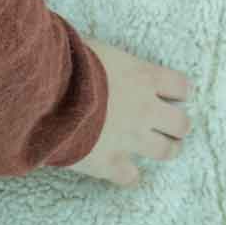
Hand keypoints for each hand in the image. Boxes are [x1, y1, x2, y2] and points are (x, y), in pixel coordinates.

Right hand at [64, 38, 191, 186]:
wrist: (44, 91)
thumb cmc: (63, 61)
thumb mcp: (90, 47)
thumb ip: (104, 59)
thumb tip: (90, 54)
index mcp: (142, 77)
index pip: (181, 87)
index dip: (179, 92)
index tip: (173, 94)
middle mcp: (144, 109)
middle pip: (181, 124)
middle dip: (176, 125)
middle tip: (166, 124)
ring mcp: (130, 139)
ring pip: (166, 152)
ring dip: (164, 149)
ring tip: (155, 147)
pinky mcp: (109, 162)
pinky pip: (130, 177)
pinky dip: (128, 174)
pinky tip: (122, 169)